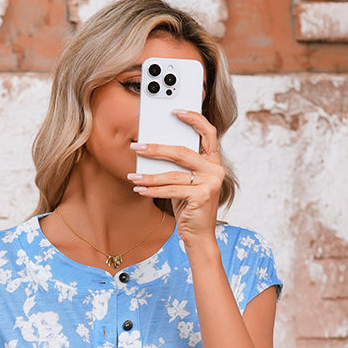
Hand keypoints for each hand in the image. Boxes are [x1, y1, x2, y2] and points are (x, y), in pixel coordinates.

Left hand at [129, 109, 222, 247]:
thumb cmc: (190, 208)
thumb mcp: (186, 184)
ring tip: (132, 177)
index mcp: (213, 162)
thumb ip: (178, 167)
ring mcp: (210, 183)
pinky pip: (171, 190)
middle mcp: (215, 170)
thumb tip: (153, 150)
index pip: (208, 132)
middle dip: (156, 149)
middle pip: (182, 152)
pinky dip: (153, 190)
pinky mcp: (201, 196)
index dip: (194, 118)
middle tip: (137, 147)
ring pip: (173, 173)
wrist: (199, 237)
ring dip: (149, 175)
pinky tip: (140, 189)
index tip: (175, 111)